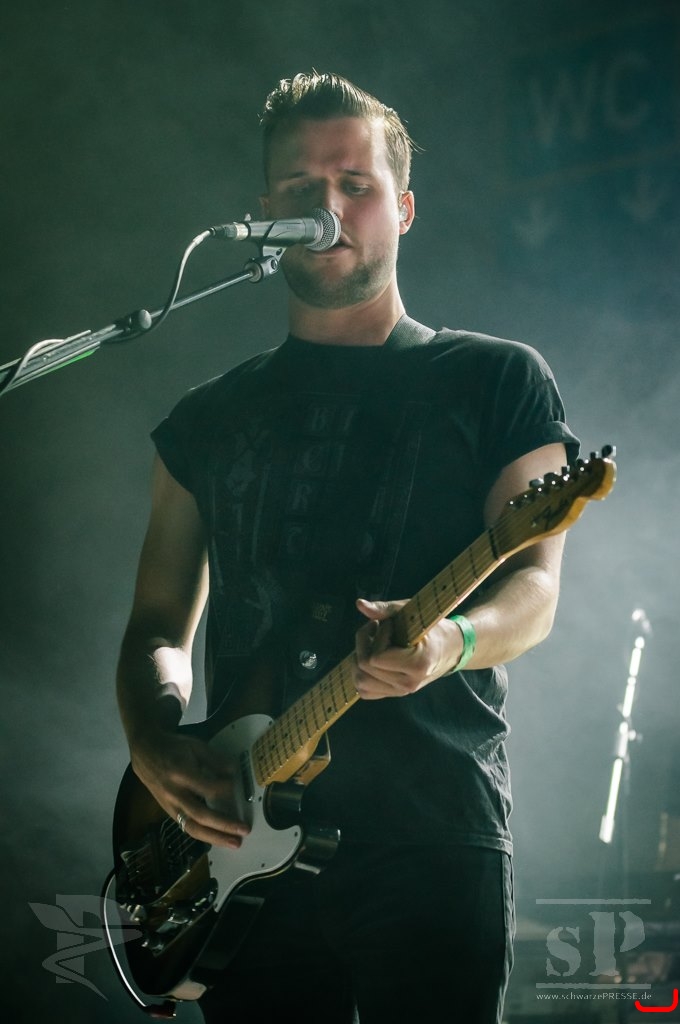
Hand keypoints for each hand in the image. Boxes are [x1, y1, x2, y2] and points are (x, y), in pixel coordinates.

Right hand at [130, 727, 250, 848]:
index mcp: (181, 773)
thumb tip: (234, 773)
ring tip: (235, 842)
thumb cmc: (173, 748)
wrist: (145, 753)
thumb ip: (215, 759)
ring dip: (215, 837)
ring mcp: (170, 806)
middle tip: (244, 830)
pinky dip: (204, 835)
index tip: (235, 784)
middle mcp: (174, 793)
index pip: (207, 788)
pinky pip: (187, 827)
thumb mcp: (195, 746)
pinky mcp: (169, 812)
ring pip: (192, 828)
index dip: (224, 788)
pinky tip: (219, 838)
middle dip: (224, 825)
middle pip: (200, 815)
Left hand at [354, 598, 463, 699]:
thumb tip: (359, 604)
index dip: (377, 637)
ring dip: (358, 659)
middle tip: (376, 628)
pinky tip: (371, 657)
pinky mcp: (395, 693)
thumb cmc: (432, 627)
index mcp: (418, 665)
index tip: (389, 624)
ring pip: (361, 682)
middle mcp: (409, 684)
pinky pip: (365, 691)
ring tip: (372, 643)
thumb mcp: (412, 612)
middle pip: (364, 669)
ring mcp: (401, 692)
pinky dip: (361, 674)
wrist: (451, 648)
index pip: (375, 658)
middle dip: (364, 644)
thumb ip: (385, 609)